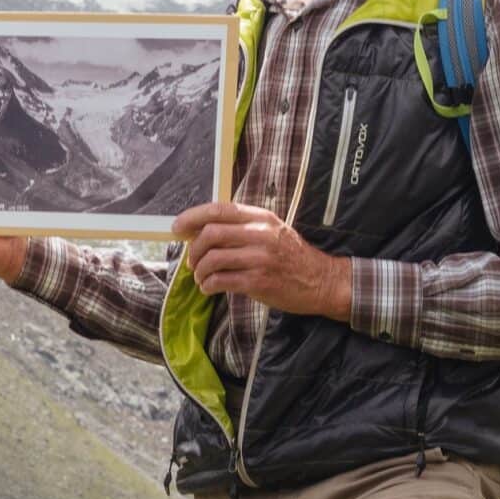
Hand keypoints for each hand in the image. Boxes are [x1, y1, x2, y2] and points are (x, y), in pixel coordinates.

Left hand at [174, 202, 351, 319]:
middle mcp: (260, 234)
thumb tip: (202, 231)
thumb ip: (242, 227)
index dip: (192, 217)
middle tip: (193, 261)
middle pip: (211, 234)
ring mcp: (259, 259)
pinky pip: (221, 281)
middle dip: (194, 249)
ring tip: (201, 277)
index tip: (177, 227)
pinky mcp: (258, 282)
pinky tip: (209, 288)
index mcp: (261, 218)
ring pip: (212, 259)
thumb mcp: (272, 230)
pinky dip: (208, 285)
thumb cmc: (292, 257)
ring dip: (199, 271)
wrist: (322, 281)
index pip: (219, 210)